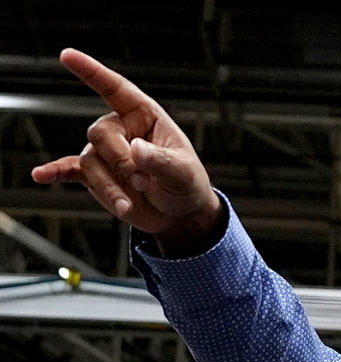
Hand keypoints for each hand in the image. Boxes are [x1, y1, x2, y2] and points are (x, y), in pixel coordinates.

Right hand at [31, 49, 221, 253]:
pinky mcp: (96, 176)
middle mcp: (120, 129)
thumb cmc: (186, 184)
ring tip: (129, 203)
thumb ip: (161, 161)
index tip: (67, 55)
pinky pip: (70, 170)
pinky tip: (41, 176)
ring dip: (109, 186)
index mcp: (144, 116)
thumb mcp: (183, 172)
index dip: (92, 71)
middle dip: (120, 160)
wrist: (179, 214)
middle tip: (143, 181)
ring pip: (91, 162)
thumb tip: (135, 149)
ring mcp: (105, 153)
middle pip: (99, 134)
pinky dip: (56, 172)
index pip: (115, 89)